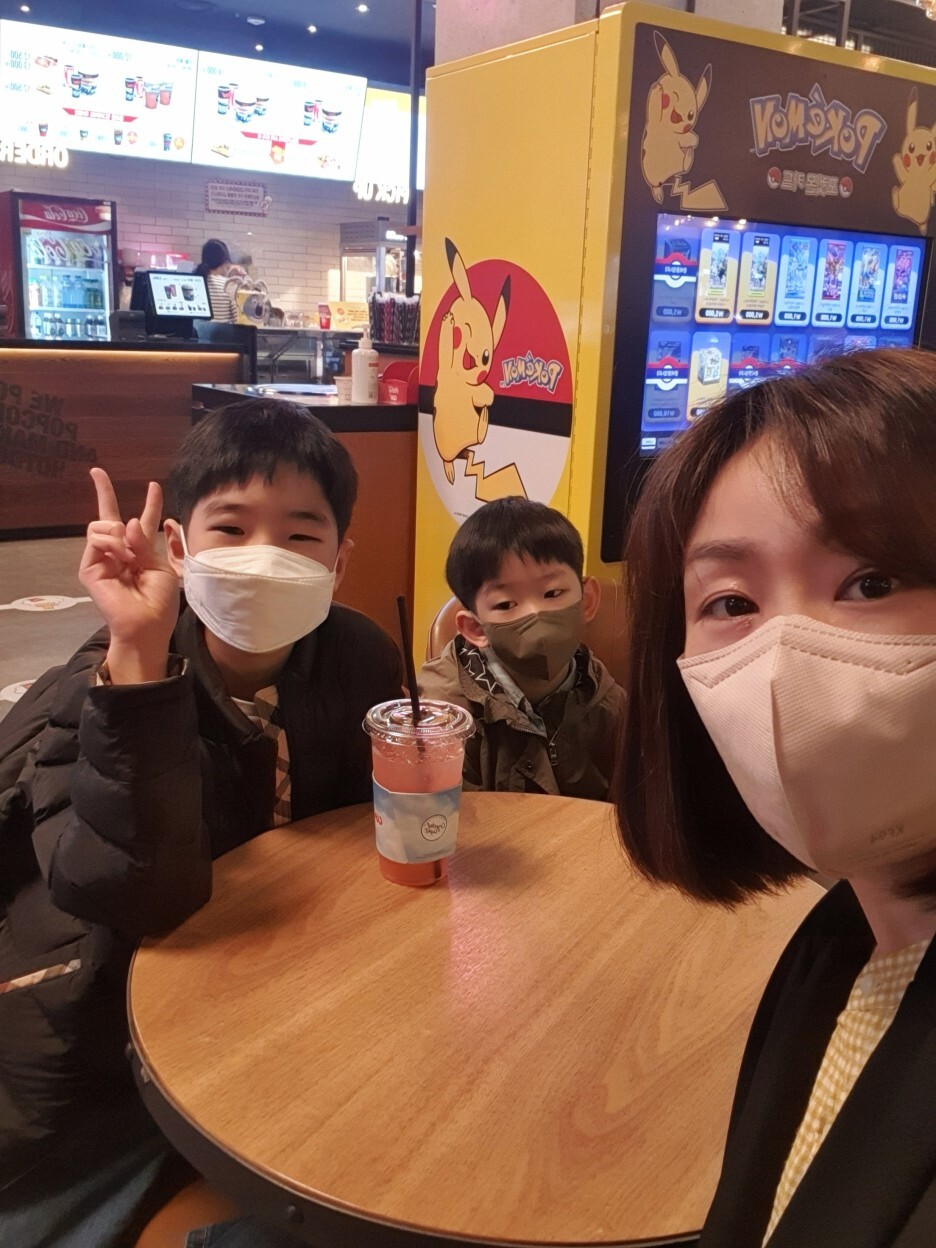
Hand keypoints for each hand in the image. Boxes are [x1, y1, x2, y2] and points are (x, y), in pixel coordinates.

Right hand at [79, 468, 179, 683]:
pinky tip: (121, 557)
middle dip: (104, 491)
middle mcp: (120, 552)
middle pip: (110, 516)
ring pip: (102, 525)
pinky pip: (97, 539)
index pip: (144, 522)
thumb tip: (126, 521)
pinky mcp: (90, 567)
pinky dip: (112, 544)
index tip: (153, 485)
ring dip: (118, 533)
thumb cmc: (159, 603)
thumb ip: (144, 543)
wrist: (146, 625)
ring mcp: (102, 558)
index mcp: (141, 552)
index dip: (151, 503)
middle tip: (96, 472)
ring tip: (128, 555)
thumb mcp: (160, 568)